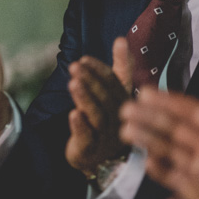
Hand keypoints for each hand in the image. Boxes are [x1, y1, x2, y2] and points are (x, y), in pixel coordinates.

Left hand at [65, 37, 131, 175]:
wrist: (101, 159)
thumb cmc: (108, 119)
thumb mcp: (115, 92)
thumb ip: (120, 67)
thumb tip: (122, 39)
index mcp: (125, 102)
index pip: (115, 83)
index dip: (100, 70)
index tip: (84, 59)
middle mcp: (119, 118)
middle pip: (105, 98)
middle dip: (91, 81)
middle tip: (75, 66)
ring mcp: (105, 135)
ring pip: (97, 115)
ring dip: (85, 98)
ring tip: (73, 83)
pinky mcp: (90, 149)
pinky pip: (87, 137)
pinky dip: (80, 125)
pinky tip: (73, 114)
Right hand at [120, 73, 198, 198]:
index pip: (193, 112)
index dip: (169, 101)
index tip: (146, 92)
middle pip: (174, 129)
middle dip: (149, 118)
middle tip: (125, 108)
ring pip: (170, 151)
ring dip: (147, 140)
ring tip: (125, 131)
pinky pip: (177, 179)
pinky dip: (161, 172)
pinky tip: (147, 162)